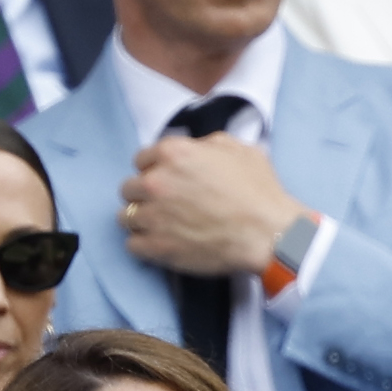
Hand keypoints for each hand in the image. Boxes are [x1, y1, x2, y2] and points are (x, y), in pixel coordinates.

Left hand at [119, 135, 303, 277]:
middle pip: (128, 188)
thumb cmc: (258, 191)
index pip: (141, 159)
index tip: (166, 180)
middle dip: (144, 195)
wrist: (267, 233)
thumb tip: (195, 148)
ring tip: (164, 226)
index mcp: (173, 154)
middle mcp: (155, 182)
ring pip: (124, 217)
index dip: (154, 170)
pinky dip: (144, 245)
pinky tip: (162, 243)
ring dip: (141, 220)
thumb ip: (207, 144)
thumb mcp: (239, 150)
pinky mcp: (153, 246)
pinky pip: (131, 245)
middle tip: (165, 204)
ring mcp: (151, 215)